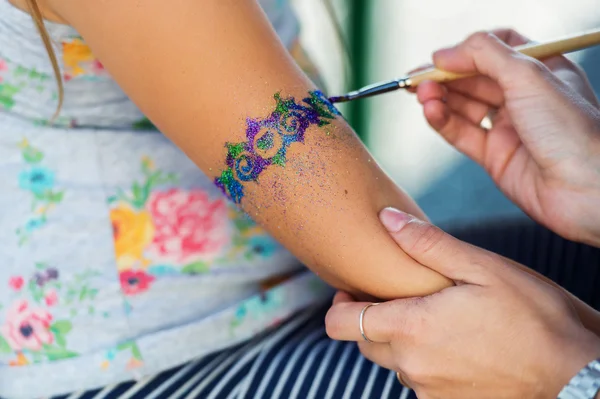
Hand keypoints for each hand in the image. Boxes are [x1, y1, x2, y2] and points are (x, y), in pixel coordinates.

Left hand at [326, 208, 599, 398]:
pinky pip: (419, 381)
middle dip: (372, 318)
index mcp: (411, 328)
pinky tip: (456, 345)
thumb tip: (386, 220)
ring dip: (403, 340)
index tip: (351, 290)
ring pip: (393, 362)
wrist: (576, 377)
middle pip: (364, 341)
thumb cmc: (534, 317)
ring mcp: (428, 392)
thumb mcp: (483, 268)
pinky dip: (425, 362)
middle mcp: (411, 366)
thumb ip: (427, 245)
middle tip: (401, 297)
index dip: (338, 305)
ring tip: (437, 319)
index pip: (341, 323)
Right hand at [413, 29, 599, 245]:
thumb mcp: (528, 75)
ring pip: (464, 106)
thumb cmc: (574, 130)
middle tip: (416, 79)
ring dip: (440, 98)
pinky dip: (443, 122)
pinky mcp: (495, 156)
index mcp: (541, 69)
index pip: (495, 49)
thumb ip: (484, 55)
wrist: (588, 189)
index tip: (442, 57)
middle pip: (473, 78)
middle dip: (444, 76)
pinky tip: (430, 112)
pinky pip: (462, 134)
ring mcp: (509, 127)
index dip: (467, 51)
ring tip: (420, 95)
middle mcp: (524, 97)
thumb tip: (443, 53)